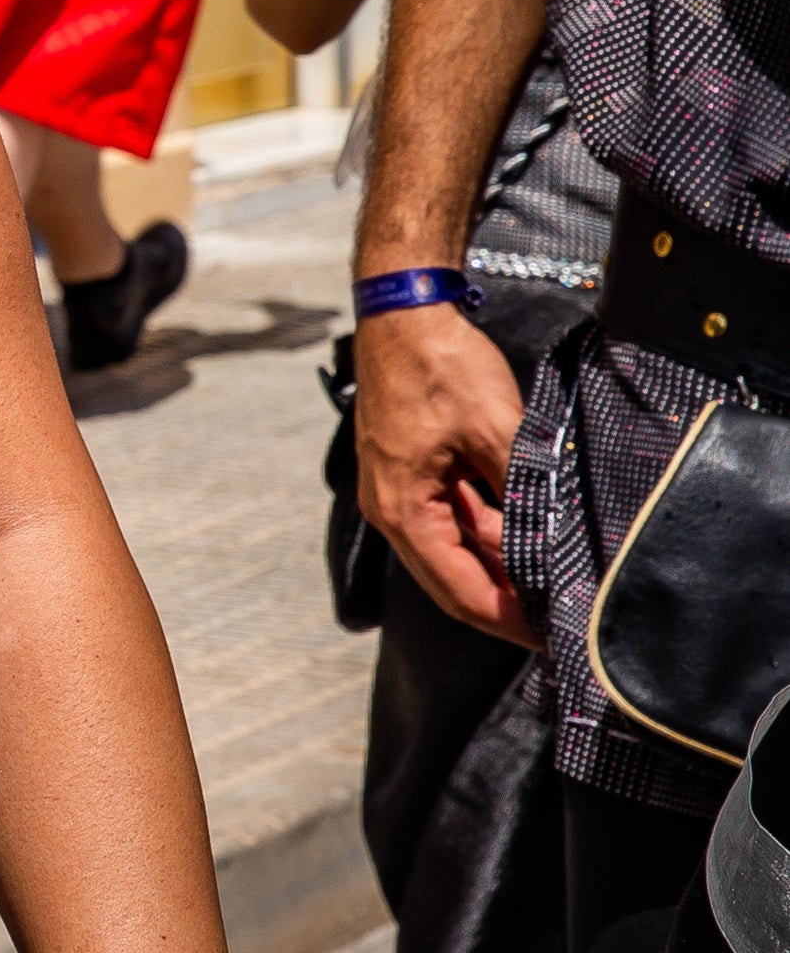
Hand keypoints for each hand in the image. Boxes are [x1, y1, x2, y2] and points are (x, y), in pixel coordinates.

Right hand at [355, 300, 529, 640]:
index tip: (551, 638)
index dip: (507, 621)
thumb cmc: (439, 367)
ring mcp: (398, 492)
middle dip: (504, 605)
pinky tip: (524, 534)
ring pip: (453, 550)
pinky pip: (451, 520)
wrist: (404, 314)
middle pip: (452, 580)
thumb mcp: (495, 432)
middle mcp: (392, 510)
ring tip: (552, 578)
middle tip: (559, 621)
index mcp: (404, 510)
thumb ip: (518, 495)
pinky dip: (487, 534)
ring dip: (498, 566)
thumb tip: (545, 548)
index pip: (459, 591)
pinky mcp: (411, 474)